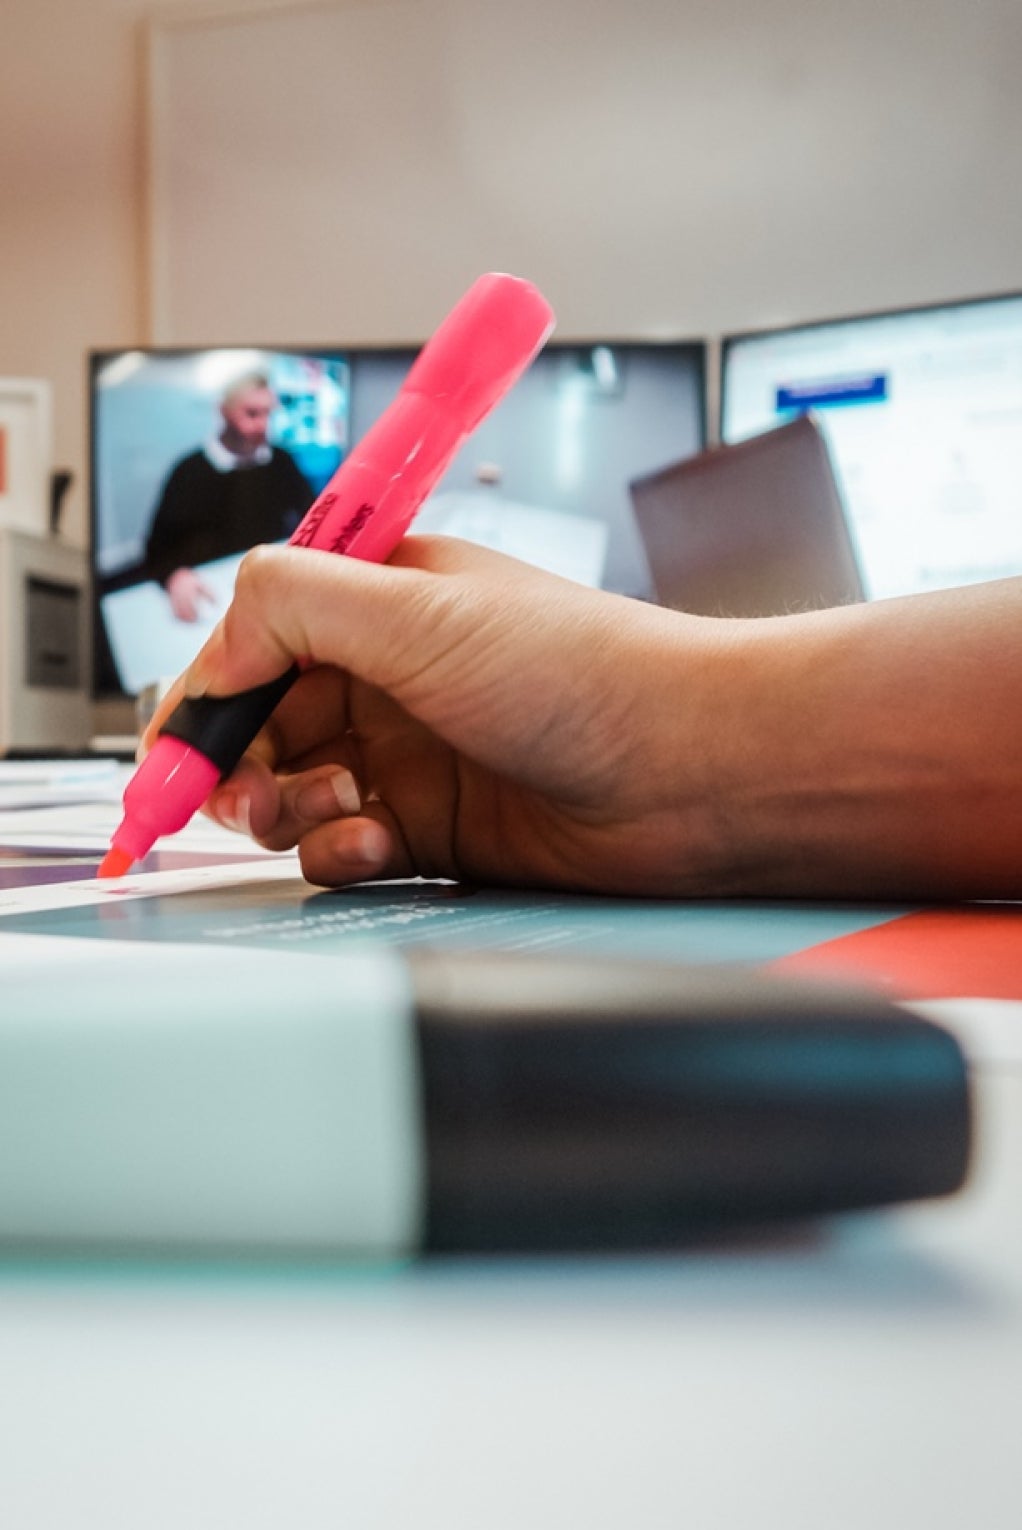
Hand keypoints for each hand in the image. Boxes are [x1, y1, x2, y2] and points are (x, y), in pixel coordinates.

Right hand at [148, 537, 743, 892]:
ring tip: (325, 812)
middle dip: (232, 766)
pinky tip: (377, 844)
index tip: (166, 764)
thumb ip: (290, 603)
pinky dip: (342, 851)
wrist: (694, 773)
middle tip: (232, 801)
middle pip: (262, 724)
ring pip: (295, 791)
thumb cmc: (582, 674)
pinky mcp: (438, 829)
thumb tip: (213, 640)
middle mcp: (392, 673)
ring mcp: (414, 754)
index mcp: (382, 598)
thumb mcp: (416, 610)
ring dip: (286, 810)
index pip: (254, 641)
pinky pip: (348, 845)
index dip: (203, 701)